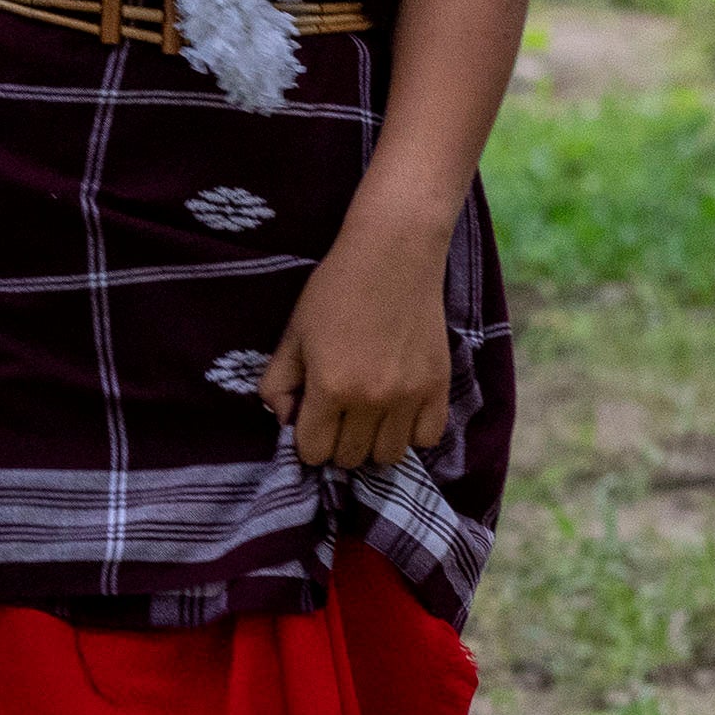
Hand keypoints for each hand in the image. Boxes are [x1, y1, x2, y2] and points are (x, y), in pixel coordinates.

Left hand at [263, 221, 456, 469]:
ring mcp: (410, 396)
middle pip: (350, 458)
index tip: (312, 420)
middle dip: (338, 443)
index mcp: (329, 387)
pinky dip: (411, 433)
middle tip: (339, 415)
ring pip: (388, 455)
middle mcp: (371, 400)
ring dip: (374, 442)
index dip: (307, 440)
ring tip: (369, 417)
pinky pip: (427, 438)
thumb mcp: (292, 334)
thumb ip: (276, 385)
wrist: (394, 255)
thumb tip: (286, 421)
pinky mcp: (438, 386)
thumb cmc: (336, 291)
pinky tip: (399, 412)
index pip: (314, 452)